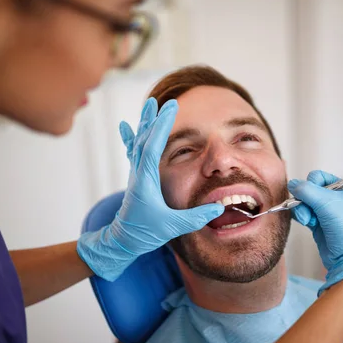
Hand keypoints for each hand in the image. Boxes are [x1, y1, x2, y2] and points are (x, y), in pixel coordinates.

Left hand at [77, 98, 223, 280]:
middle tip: (164, 102)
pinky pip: (133, 151)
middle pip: (145, 139)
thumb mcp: (172, 227)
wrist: (123, 241)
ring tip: (149, 104)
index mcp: (145, 181)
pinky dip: (131, 137)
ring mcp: (136, 174)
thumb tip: (219, 208)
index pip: (153, 147)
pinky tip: (125, 126)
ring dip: (146, 123)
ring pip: (139, 142)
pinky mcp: (136, 178)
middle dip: (155, 119)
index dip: (162, 126)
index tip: (170, 108)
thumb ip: (196, 217)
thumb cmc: (145, 233)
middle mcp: (138, 173)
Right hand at [288, 170, 342, 297]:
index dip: (311, 184)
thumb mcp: (327, 203)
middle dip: (304, 200)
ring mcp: (326, 211)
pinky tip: (308, 224)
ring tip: (309, 221)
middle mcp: (335, 198)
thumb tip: (292, 183)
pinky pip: (303, 213)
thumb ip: (307, 190)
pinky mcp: (318, 223)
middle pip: (309, 190)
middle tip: (309, 211)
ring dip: (302, 210)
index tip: (311, 195)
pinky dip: (302, 217)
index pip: (318, 176)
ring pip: (303, 202)